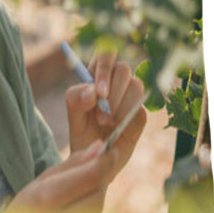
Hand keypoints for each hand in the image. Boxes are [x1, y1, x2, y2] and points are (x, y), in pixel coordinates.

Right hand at [8, 139, 113, 212]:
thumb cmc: (25, 208)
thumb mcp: (42, 180)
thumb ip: (73, 163)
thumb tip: (99, 146)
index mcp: (47, 199)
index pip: (91, 176)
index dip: (105, 161)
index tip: (111, 150)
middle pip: (98, 194)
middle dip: (98, 181)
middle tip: (86, 174)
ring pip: (97, 210)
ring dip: (93, 197)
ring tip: (71, 196)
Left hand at [65, 50, 146, 182]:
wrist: (94, 158)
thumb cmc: (82, 132)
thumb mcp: (72, 115)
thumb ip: (76, 99)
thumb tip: (92, 92)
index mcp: (96, 74)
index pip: (105, 54)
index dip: (105, 69)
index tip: (100, 93)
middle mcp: (116, 81)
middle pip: (123, 69)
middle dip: (112, 94)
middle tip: (101, 117)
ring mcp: (131, 96)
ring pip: (136, 86)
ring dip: (121, 107)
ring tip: (107, 124)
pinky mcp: (140, 112)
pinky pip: (141, 108)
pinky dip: (128, 120)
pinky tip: (118, 130)